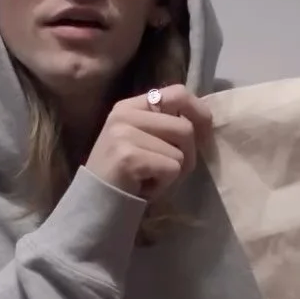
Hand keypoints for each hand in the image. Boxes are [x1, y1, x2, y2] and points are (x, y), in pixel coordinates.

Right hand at [85, 84, 212, 199]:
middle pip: (185, 128)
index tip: (203, 137)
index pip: (177, 93)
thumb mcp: (142, 140)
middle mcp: (124, 115)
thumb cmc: (126, 176)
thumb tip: (203, 122)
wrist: (95, 204)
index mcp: (129, 106)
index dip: (199, 113)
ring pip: (180, 152)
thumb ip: (165, 125)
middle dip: (188, 155)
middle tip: (169, 172)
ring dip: (174, 173)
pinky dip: (165, 185)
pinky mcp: (128, 157)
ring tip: (151, 179)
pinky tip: (144, 188)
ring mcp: (124, 134)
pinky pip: (172, 169)